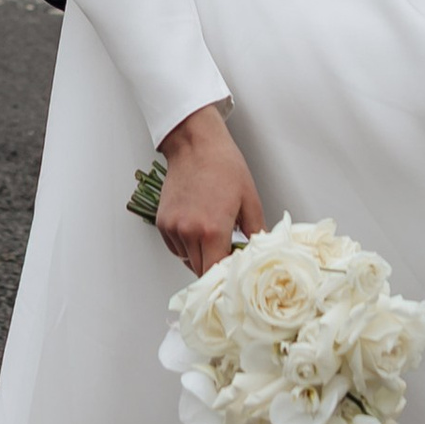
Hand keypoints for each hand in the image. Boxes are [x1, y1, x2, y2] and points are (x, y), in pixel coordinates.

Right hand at [153, 105, 264, 274]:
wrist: (196, 144)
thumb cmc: (224, 166)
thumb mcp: (250, 200)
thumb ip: (257, 232)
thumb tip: (262, 252)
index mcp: (212, 230)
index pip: (215, 273)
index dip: (226, 278)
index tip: (234, 276)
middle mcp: (188, 232)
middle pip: (200, 270)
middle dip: (215, 268)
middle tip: (228, 255)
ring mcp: (173, 228)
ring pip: (187, 260)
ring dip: (200, 257)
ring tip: (212, 237)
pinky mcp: (162, 223)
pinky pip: (176, 248)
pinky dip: (186, 246)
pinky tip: (197, 229)